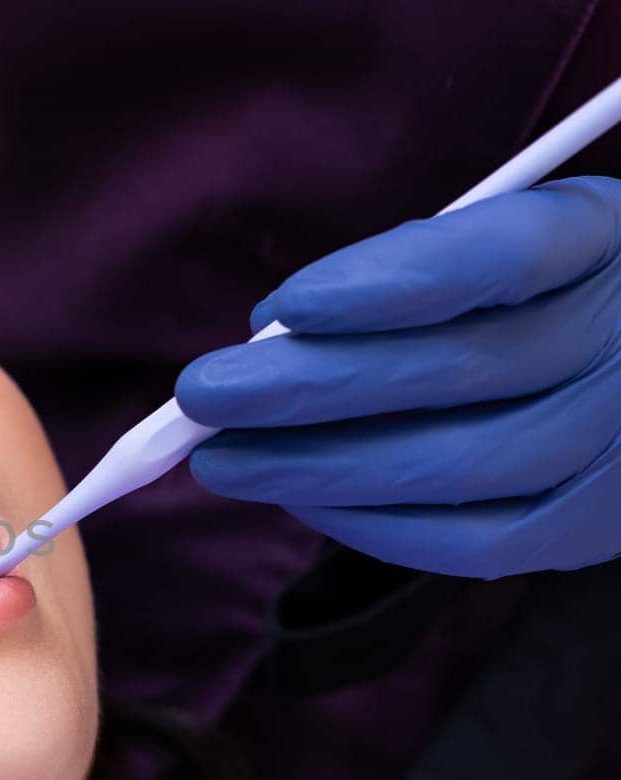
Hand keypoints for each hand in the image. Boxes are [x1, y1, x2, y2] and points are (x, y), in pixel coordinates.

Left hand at [176, 176, 620, 578]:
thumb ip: (411, 264)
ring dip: (316, 466)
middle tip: (202, 393)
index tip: (284, 307)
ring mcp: (620, 447)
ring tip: (221, 459)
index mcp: (603, 240)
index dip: (389, 282)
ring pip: (454, 466)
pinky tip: (298, 499)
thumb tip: (275, 328)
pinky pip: (471, 544)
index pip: (506, 254)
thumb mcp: (505, 234)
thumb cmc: (540, 292)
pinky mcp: (590, 530)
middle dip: (308, 386)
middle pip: (460, 371)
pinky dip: (371, 525)